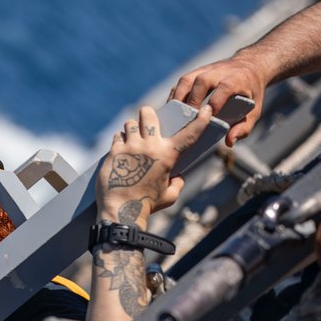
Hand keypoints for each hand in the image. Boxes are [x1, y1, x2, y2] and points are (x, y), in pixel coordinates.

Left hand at [95, 103, 212, 227]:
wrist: (121, 210)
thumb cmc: (146, 205)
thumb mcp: (170, 196)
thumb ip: (177, 183)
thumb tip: (178, 176)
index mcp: (168, 155)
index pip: (189, 134)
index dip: (200, 120)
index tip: (205, 110)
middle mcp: (150, 146)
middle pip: (149, 115)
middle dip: (148, 114)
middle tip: (147, 120)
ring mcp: (131, 147)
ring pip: (131, 123)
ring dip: (132, 128)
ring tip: (132, 136)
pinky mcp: (114, 152)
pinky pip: (117, 136)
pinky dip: (119, 139)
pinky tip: (120, 148)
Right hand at [170, 55, 267, 146]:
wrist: (250, 67)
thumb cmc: (251, 93)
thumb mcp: (255, 110)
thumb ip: (244, 127)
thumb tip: (229, 142)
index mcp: (235, 79)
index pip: (222, 91)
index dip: (213, 106)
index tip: (205, 123)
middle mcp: (219, 71)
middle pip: (201, 82)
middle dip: (191, 102)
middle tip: (185, 122)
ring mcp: (206, 69)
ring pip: (187, 80)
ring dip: (178, 98)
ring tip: (172, 116)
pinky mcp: (196, 71)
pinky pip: (182, 82)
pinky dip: (175, 95)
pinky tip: (172, 109)